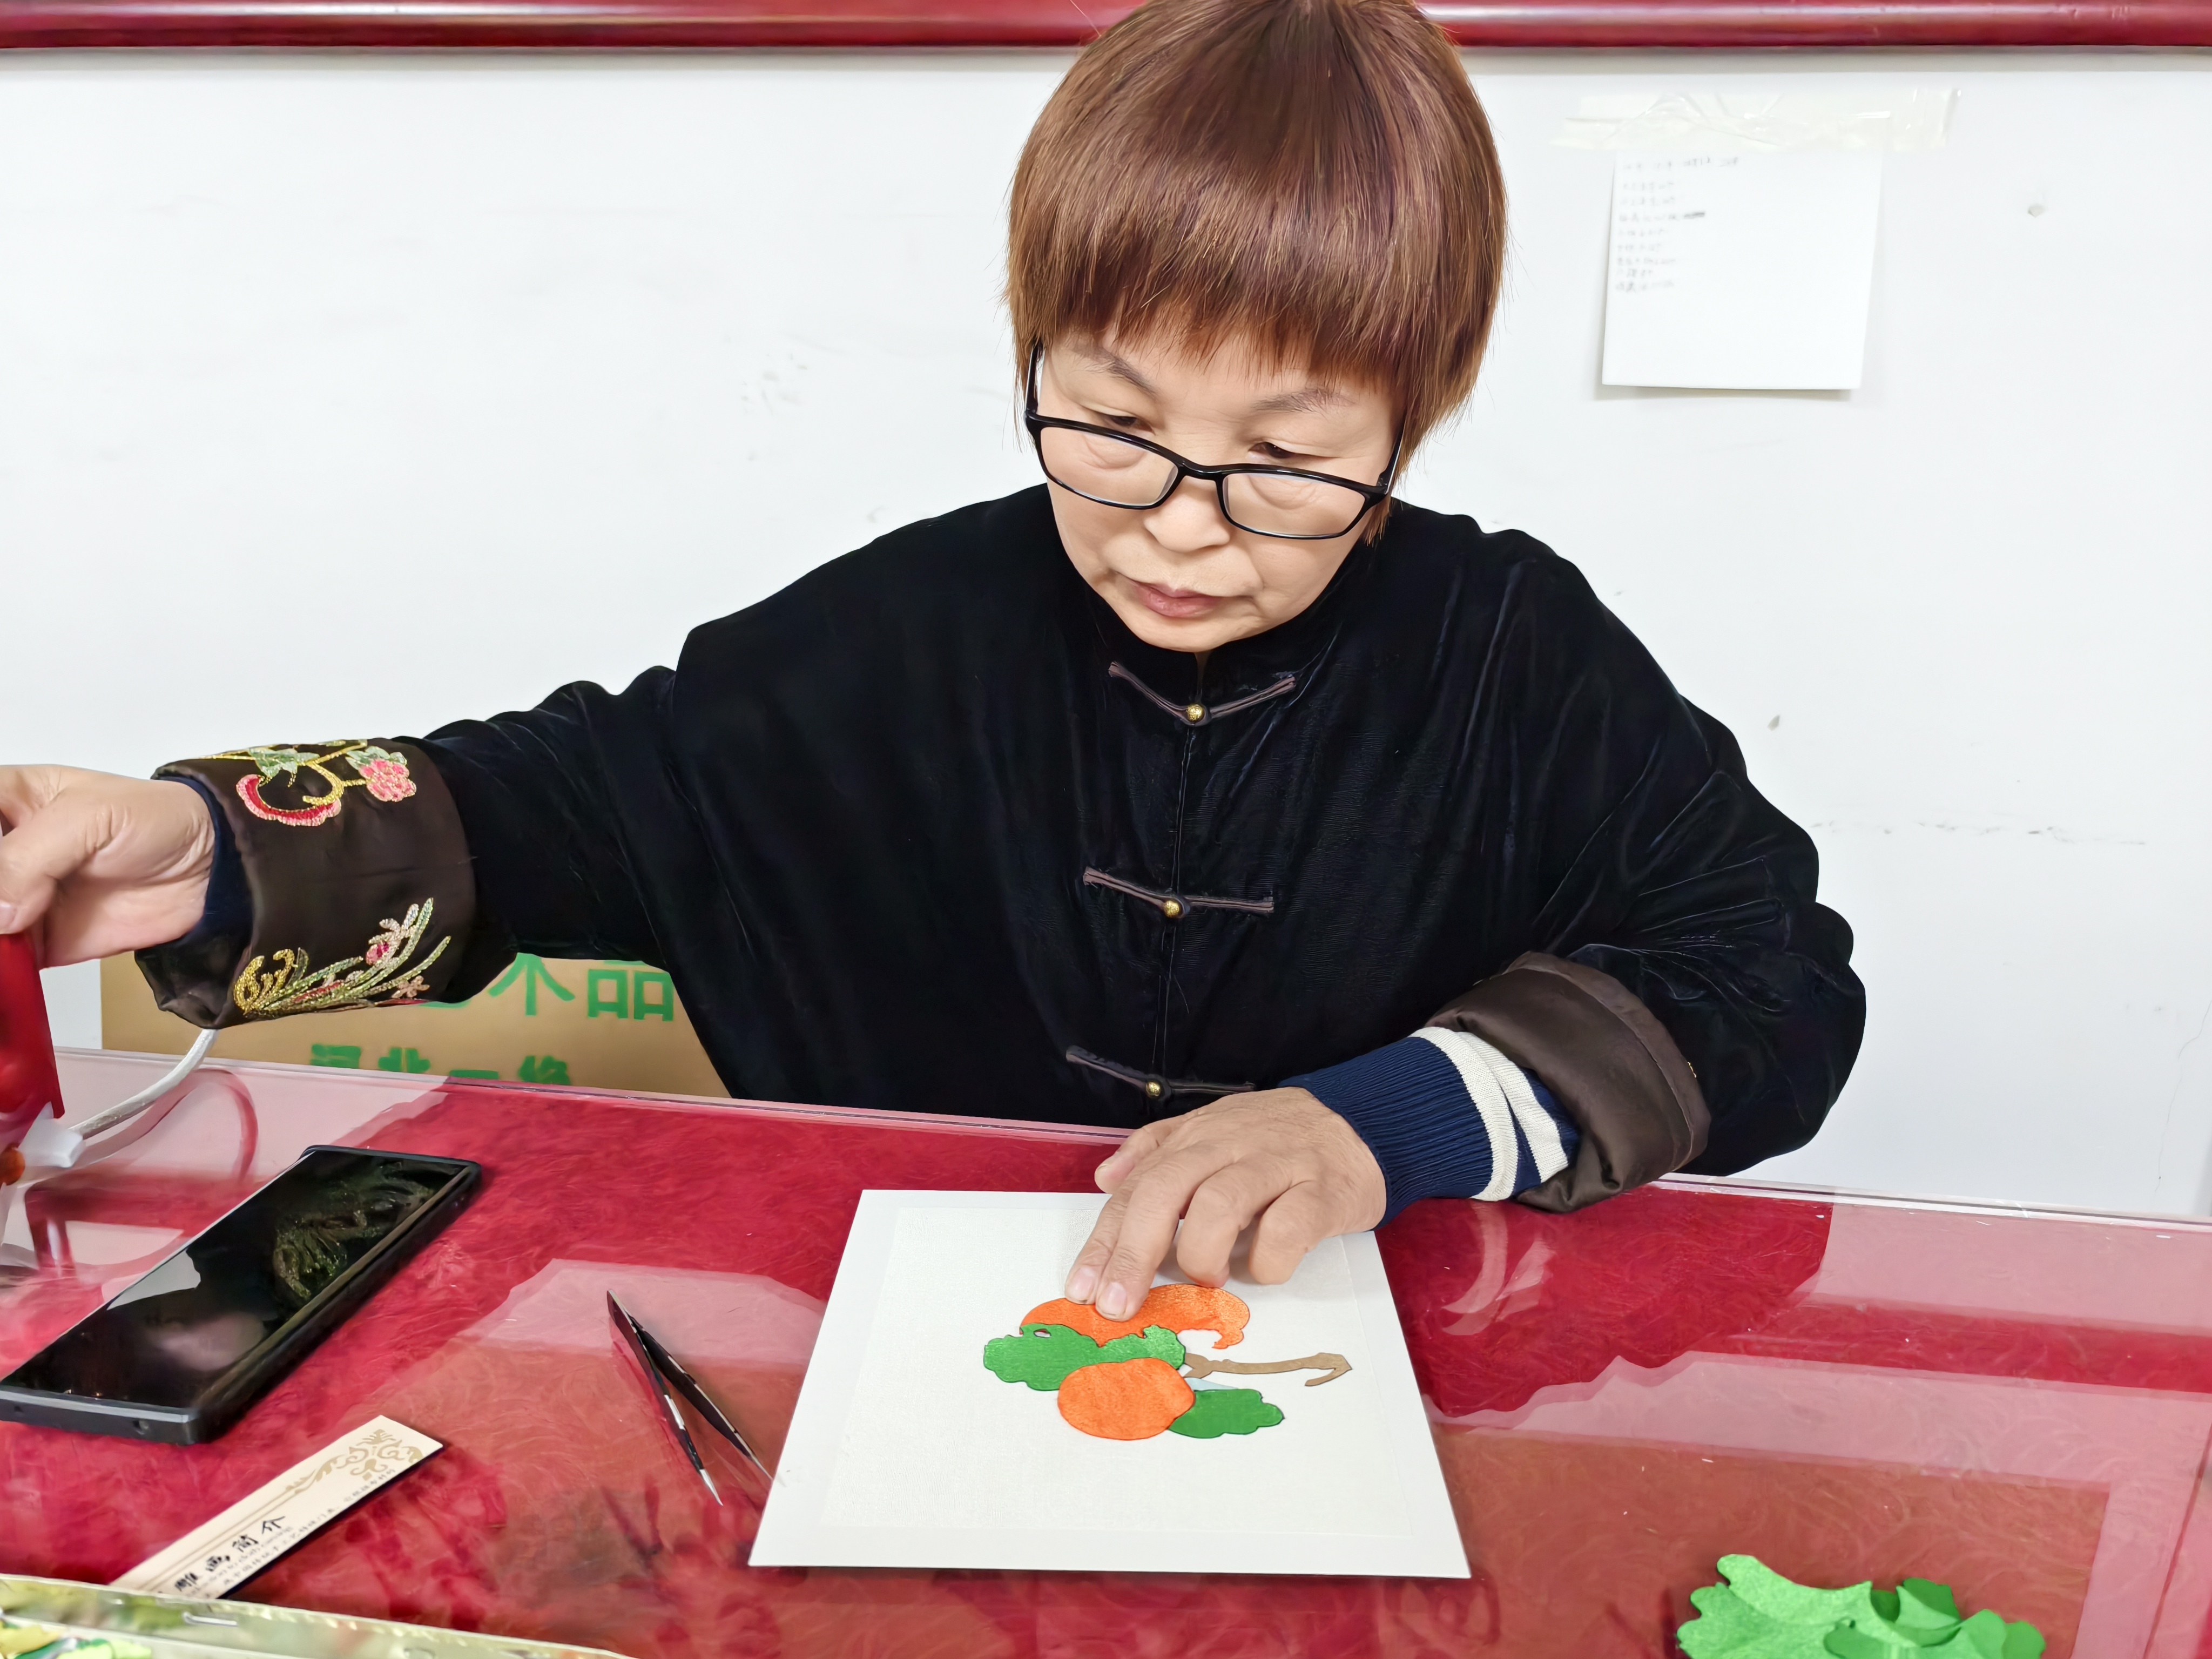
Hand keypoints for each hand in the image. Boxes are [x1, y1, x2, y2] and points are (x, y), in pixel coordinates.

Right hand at [0, 766, 215, 964]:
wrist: (211, 869)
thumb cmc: (154, 820)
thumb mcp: (90, 818)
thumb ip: (31, 858)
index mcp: (1, 801)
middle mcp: (1, 851)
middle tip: (4, 915)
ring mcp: (13, 899)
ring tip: (11, 937)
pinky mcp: (35, 941)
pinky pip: (1, 962)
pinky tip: (5, 973)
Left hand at [1063, 1087, 1386, 1319]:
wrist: (1363, 1121)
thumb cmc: (1278, 1140)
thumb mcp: (1212, 1132)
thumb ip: (1157, 1152)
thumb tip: (1106, 1179)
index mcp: (1197, 1137)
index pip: (1139, 1187)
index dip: (1106, 1239)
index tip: (1083, 1289)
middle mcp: (1230, 1145)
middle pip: (1168, 1191)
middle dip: (1135, 1253)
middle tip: (1120, 1305)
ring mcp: (1278, 1164)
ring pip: (1221, 1204)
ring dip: (1203, 1254)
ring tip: (1206, 1279)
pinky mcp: (1324, 1189)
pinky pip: (1287, 1227)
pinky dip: (1268, 1260)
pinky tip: (1265, 1270)